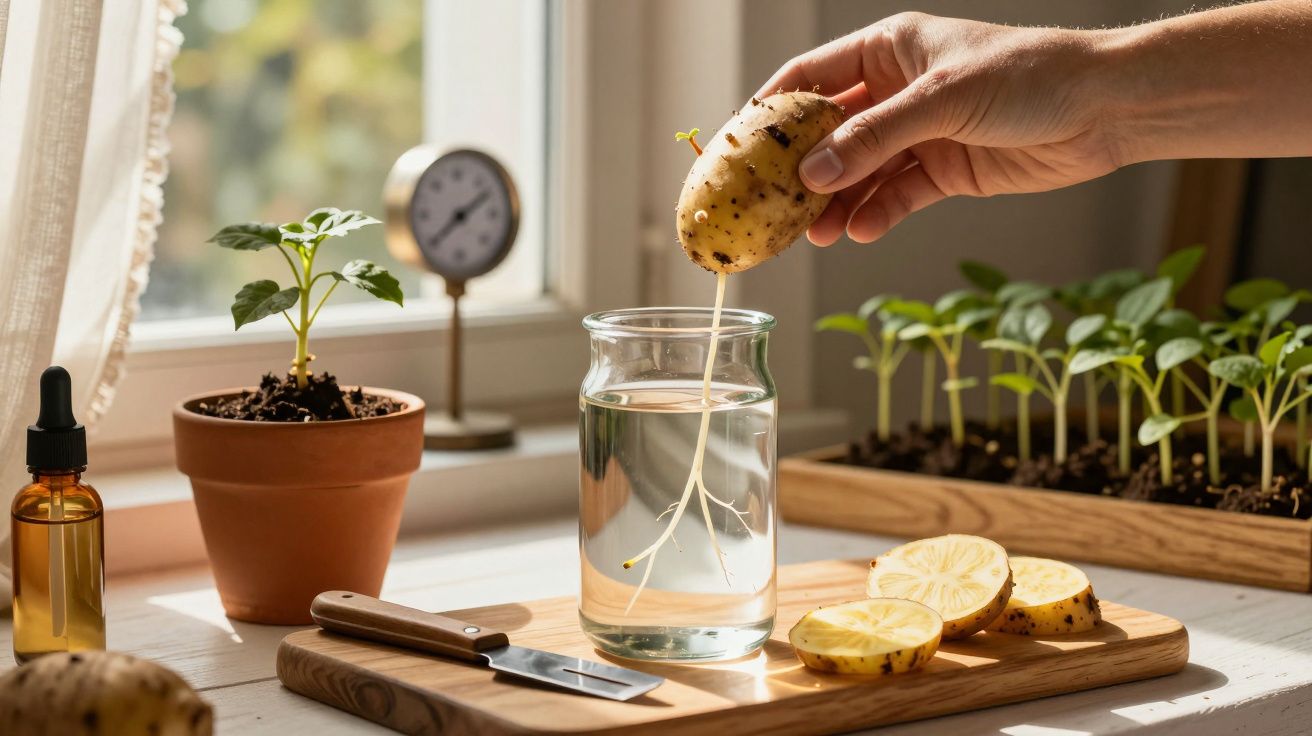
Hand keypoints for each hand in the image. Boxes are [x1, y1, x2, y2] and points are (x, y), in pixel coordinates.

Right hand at [758, 13, 1119, 245]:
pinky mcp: (943, 170)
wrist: (1103, 110)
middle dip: (801, 169)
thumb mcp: (942, 99)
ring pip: (859, 171)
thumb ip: (875, 136)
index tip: (738, 147)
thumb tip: (813, 172)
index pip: (812, 77)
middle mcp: (897, 90)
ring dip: (836, 201)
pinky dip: (876, 214)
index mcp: (889, 49)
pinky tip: (860, 231)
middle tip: (772, 205)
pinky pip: (895, 195)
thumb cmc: (1029, 76)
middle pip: (830, 132)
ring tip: (815, 233)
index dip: (771, 111)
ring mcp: (919, 133)